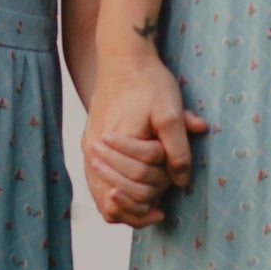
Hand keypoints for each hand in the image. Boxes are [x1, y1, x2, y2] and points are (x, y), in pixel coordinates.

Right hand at [83, 55, 207, 228]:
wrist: (123, 60)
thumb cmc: (149, 83)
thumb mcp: (171, 111)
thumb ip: (178, 147)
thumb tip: (181, 180)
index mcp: (116, 143)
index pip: (132, 186)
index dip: (150, 199)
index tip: (164, 208)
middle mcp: (95, 150)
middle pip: (113, 196)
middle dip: (138, 204)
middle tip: (159, 207)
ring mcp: (88, 148)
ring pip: (99, 194)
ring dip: (123, 206)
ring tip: (147, 209)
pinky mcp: (88, 144)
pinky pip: (94, 182)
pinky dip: (111, 194)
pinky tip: (130, 195)